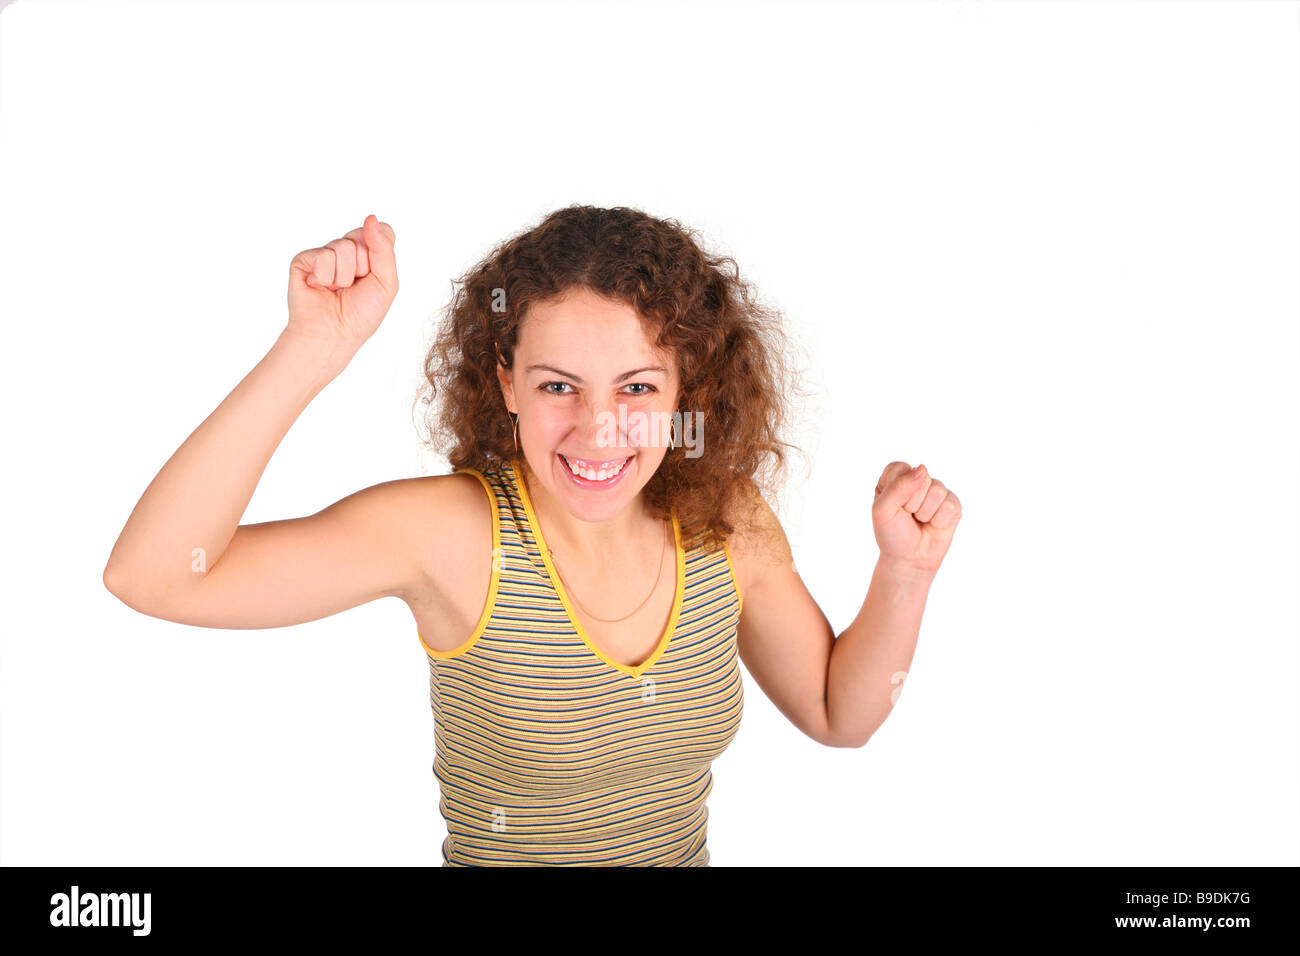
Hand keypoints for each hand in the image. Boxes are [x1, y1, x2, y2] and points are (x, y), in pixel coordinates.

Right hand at [285, 214, 398, 355]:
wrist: (333, 335)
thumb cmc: (361, 314)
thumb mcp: (386, 283)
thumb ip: (384, 250)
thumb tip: (371, 219)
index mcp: (368, 254)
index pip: (382, 231)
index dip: (380, 252)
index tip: (373, 275)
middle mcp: (346, 250)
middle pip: (363, 236)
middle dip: (363, 266)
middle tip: (353, 286)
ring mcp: (325, 253)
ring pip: (344, 247)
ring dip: (344, 276)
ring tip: (336, 290)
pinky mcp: (304, 259)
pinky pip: (324, 257)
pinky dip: (326, 278)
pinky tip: (320, 288)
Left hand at [871, 461, 962, 574]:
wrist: (909, 559)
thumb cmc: (892, 533)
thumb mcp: (883, 510)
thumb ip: (899, 486)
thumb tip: (923, 469)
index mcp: (896, 475)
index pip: (901, 469)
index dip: (897, 492)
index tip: (894, 506)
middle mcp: (917, 479)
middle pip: (922, 478)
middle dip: (912, 503)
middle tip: (908, 516)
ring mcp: (936, 490)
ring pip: (937, 491)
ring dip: (925, 513)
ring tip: (920, 520)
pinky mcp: (952, 503)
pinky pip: (950, 506)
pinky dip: (938, 521)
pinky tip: (933, 525)